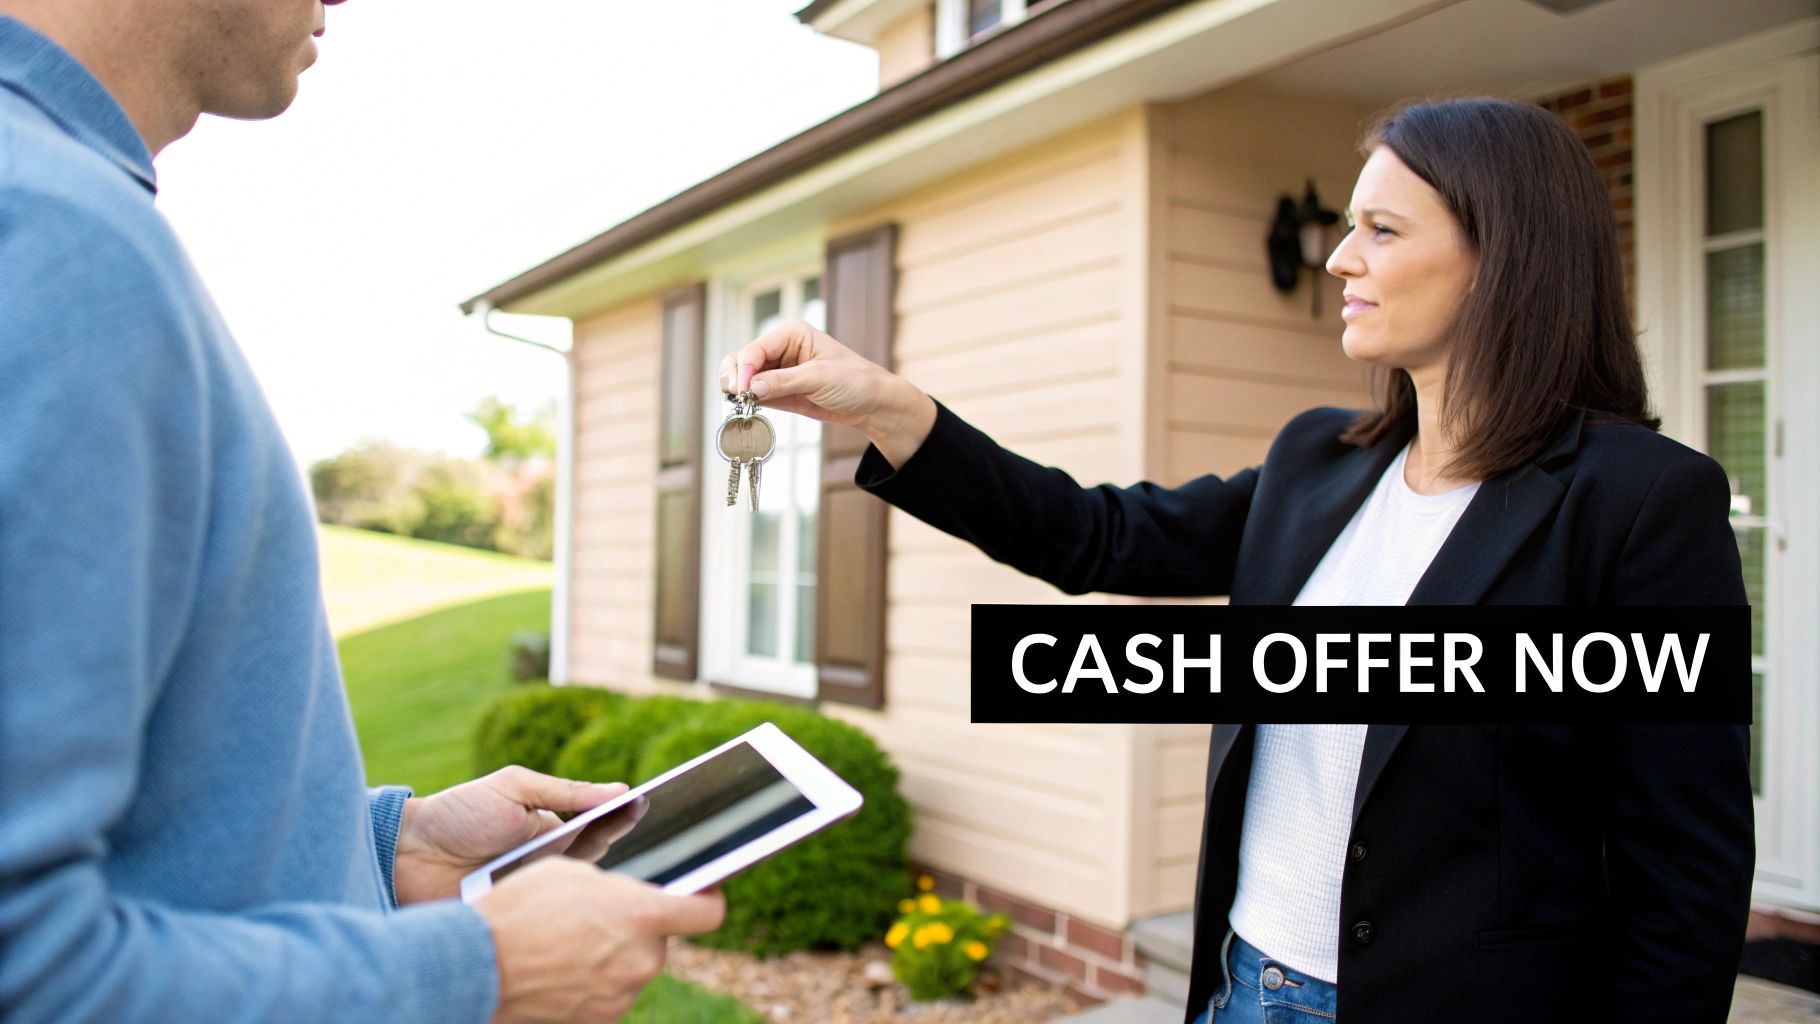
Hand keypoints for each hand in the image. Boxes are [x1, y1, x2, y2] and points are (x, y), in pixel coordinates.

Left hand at [393, 766, 627, 904]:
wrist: (404, 854)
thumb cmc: (459, 814)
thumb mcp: (514, 789)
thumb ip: (565, 791)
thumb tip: (620, 789)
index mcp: (553, 828)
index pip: (600, 825)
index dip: (624, 816)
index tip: (647, 802)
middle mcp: (549, 863)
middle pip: (597, 860)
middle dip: (619, 844)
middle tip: (638, 828)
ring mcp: (534, 892)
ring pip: (579, 892)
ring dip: (598, 881)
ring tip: (625, 865)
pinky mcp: (517, 918)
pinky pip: (549, 919)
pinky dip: (566, 911)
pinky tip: (586, 902)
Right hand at [478, 859, 725, 1022]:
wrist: (476, 966)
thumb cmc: (521, 908)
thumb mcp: (573, 872)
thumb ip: (617, 886)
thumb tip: (632, 895)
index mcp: (643, 916)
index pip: (708, 914)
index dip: (708, 902)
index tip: (701, 896)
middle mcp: (641, 960)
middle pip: (660, 941)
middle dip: (638, 929)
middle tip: (599, 918)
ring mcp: (621, 995)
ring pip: (633, 968)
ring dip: (614, 957)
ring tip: (569, 944)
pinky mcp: (599, 1020)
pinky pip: (610, 994)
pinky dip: (595, 982)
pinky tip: (562, 969)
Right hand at [721, 320, 936, 466]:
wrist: (873, 405)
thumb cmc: (855, 381)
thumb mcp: (820, 378)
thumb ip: (784, 381)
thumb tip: (750, 387)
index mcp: (792, 334)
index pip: (756, 349)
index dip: (743, 368)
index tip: (741, 390)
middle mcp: (781, 350)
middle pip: (743, 360)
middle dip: (735, 377)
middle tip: (736, 397)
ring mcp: (779, 372)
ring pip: (744, 378)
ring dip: (738, 391)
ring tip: (741, 406)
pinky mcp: (780, 392)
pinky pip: (755, 395)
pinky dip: (748, 402)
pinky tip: (747, 411)